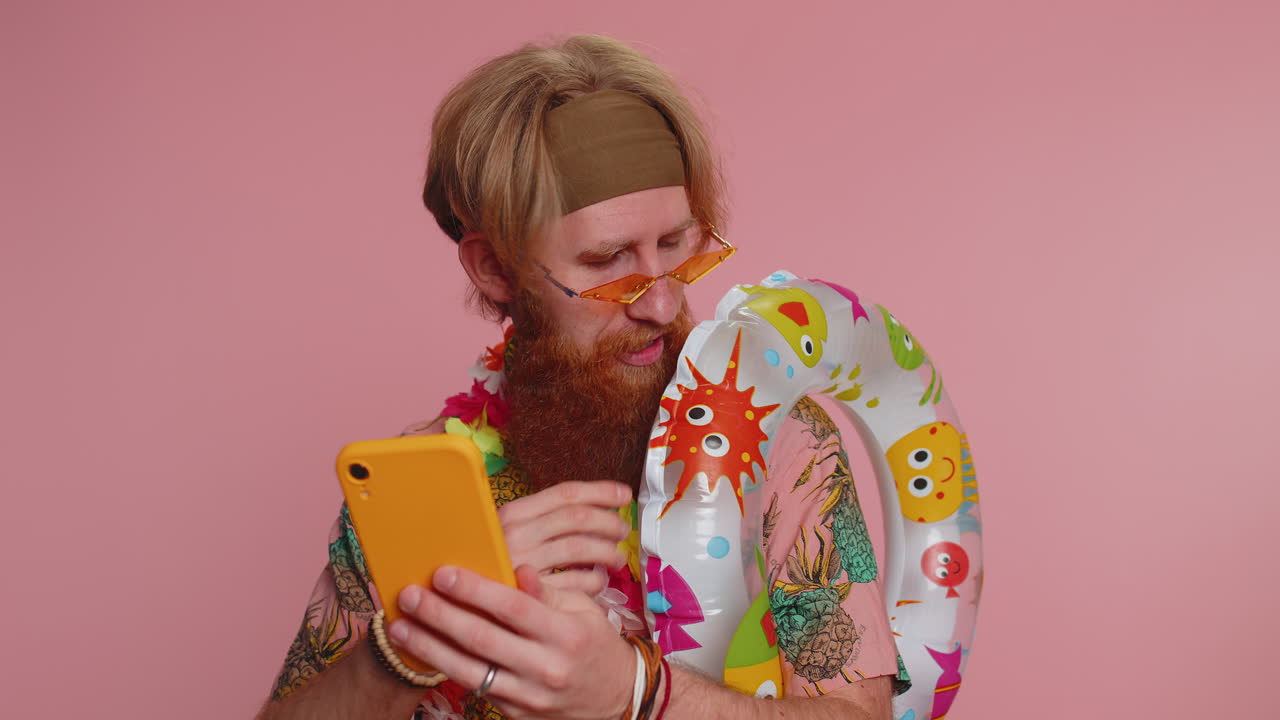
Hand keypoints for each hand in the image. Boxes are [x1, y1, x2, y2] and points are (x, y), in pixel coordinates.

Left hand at [391, 565, 635, 719]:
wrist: (614, 698)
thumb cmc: (594, 644)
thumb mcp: (584, 610)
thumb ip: (547, 592)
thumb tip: (517, 568)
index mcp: (566, 635)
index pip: (513, 608)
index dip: (476, 590)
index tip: (444, 573)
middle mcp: (546, 668)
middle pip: (483, 639)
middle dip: (440, 615)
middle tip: (411, 594)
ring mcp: (529, 695)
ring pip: (469, 669)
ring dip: (429, 646)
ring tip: (399, 626)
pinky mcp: (515, 712)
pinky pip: (475, 686)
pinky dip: (445, 666)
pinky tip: (424, 649)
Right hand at [499, 480, 631, 594]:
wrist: (452, 598)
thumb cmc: (486, 561)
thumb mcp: (505, 531)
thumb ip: (538, 519)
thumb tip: (588, 506)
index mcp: (512, 512)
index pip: (565, 493)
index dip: (600, 491)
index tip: (623, 494)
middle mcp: (516, 534)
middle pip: (577, 519)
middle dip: (608, 521)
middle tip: (622, 529)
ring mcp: (522, 565)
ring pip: (580, 550)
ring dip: (606, 551)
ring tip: (616, 557)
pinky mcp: (530, 595)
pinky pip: (575, 584)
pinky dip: (593, 581)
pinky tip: (597, 581)